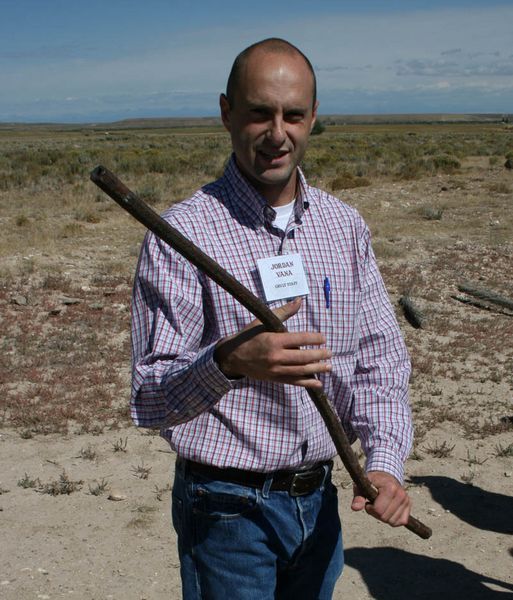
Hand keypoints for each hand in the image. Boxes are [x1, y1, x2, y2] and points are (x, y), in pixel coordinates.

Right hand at [214, 298, 330, 388]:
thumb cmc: (249, 335)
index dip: (314, 339)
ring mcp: (275, 369)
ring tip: (329, 366)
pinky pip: (293, 381)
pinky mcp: (274, 378)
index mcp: (274, 340)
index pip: (300, 339)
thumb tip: (299, 301)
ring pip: (300, 371)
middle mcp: (275, 356)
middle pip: (303, 357)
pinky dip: (307, 383)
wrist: (232, 356)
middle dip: (319, 355)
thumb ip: (283, 312)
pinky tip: (318, 383)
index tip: (323, 338)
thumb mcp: (263, 321)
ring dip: (317, 369)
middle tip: (330, 353)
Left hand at [351, 471, 410, 526]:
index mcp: (390, 487)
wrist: (385, 475)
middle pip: (385, 518)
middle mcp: (401, 494)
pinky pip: (401, 522)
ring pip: (393, 522)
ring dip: (384, 517)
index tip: (368, 501)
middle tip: (374, 503)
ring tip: (381, 505)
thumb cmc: (371, 481)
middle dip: (376, 513)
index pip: (378, 510)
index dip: (370, 508)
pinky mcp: (409, 506)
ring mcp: (406, 500)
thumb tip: (355, 508)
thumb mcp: (361, 486)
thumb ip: (358, 497)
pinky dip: (393, 520)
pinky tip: (388, 510)